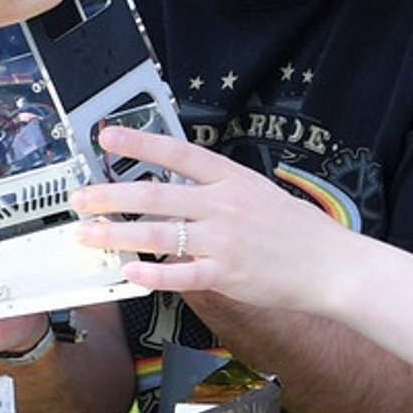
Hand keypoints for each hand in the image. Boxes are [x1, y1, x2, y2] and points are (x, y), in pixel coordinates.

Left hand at [70, 126, 364, 316]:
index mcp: (231, 179)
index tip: (107, 137)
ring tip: (88, 234)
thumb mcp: (257, 192)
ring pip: (158, 235)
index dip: (140, 143)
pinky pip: (180, 274)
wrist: (331, 265)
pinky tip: (129, 271)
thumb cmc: (297, 230)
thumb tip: (175, 190)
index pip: (177, 153)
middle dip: (110, 196)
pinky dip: (152, 273)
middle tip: (80, 198)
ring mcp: (224, 241)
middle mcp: (223, 205)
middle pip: (155, 195)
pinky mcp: (227, 275)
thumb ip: (216, 190)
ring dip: (116, 234)